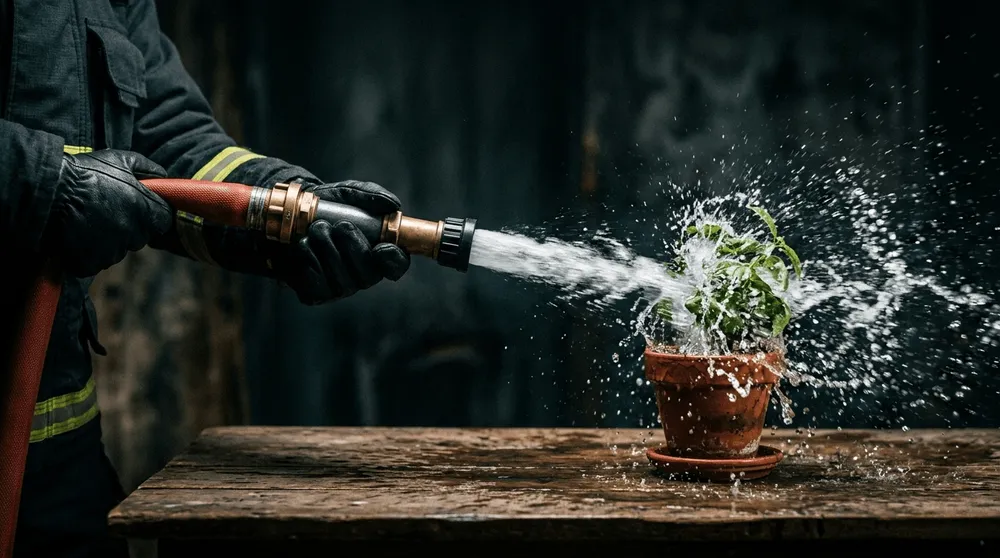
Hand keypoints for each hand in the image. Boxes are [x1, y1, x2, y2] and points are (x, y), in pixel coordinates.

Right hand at [44, 150, 172, 276]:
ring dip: (107, 241)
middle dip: (129, 227)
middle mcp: (133, 234)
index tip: (137, 209)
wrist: (47, 190)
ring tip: (88, 221)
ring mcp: (111, 251)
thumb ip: (147, 168)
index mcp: (146, 211)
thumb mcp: (119, 159)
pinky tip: (77, 235)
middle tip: (107, 211)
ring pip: (117, 251)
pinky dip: (87, 253)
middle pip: (140, 237)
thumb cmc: (85, 172)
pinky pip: (95, 262)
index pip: (163, 221)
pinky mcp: (90, 262)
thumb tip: (163, 176)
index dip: (151, 215)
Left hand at [273, 180, 410, 304]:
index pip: (396, 266)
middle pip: (368, 275)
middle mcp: (362, 275)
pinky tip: (304, 247)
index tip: (381, 247)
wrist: (288, 218)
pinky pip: (318, 286)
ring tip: (315, 229)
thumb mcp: (346, 194)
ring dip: (325, 247)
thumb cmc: (325, 208)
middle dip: (351, 244)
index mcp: (377, 253)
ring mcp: (340, 288)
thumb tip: (391, 203)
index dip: (393, 260)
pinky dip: (308, 259)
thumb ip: (370, 194)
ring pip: (341, 279)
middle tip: (338, 225)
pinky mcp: (316, 295)